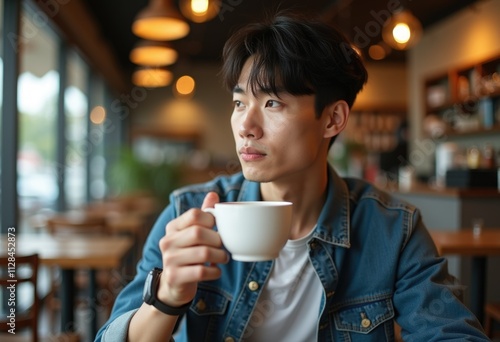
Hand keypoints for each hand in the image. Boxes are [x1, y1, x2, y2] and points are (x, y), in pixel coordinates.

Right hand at [157, 192, 227, 306]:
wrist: (174, 285)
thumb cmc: (188, 254)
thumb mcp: (193, 233)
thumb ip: (203, 215)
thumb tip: (213, 194)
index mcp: (173, 227)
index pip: (194, 214)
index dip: (211, 220)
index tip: (216, 228)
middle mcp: (168, 241)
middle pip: (199, 233)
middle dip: (217, 240)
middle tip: (223, 246)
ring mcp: (169, 259)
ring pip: (203, 253)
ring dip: (220, 256)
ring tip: (223, 258)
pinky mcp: (175, 276)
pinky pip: (202, 271)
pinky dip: (215, 271)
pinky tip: (215, 270)